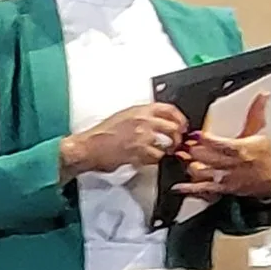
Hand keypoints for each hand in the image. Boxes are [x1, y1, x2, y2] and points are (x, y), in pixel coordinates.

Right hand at [63, 103, 189, 175]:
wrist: (88, 147)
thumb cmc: (101, 134)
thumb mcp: (123, 117)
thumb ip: (142, 117)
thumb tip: (158, 122)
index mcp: (140, 110)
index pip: (170, 109)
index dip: (180, 119)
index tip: (182, 126)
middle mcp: (143, 121)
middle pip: (174, 127)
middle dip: (177, 138)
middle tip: (175, 144)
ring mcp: (142, 136)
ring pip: (167, 144)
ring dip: (166, 151)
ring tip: (160, 153)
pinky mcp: (139, 152)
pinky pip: (156, 157)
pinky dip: (154, 160)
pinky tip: (147, 159)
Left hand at [176, 94, 270, 201]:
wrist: (270, 183)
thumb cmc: (264, 157)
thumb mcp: (260, 133)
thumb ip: (255, 113)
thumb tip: (262, 95)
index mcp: (238, 149)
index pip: (216, 143)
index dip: (203, 138)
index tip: (196, 134)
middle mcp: (229, 164)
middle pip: (203, 157)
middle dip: (192, 150)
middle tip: (185, 145)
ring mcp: (223, 178)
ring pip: (199, 172)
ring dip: (189, 165)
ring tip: (183, 159)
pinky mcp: (220, 189)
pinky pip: (201, 190)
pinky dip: (188, 188)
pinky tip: (179, 185)